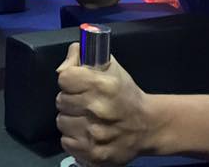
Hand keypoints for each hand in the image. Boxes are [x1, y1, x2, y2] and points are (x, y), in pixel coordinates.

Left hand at [56, 43, 150, 166]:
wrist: (148, 126)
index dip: (70, 80)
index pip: (64, 78)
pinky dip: (74, 138)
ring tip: (87, 118)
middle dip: (71, 100)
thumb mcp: (109, 65)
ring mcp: (95, 134)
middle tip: (85, 102)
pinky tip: (87, 133)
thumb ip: (80, 55)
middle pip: (60, 101)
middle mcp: (97, 110)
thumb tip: (61, 69)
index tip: (78, 84)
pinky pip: (66, 142)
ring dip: (71, 120)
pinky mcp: (93, 154)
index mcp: (102, 85)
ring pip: (62, 122)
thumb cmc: (125, 93)